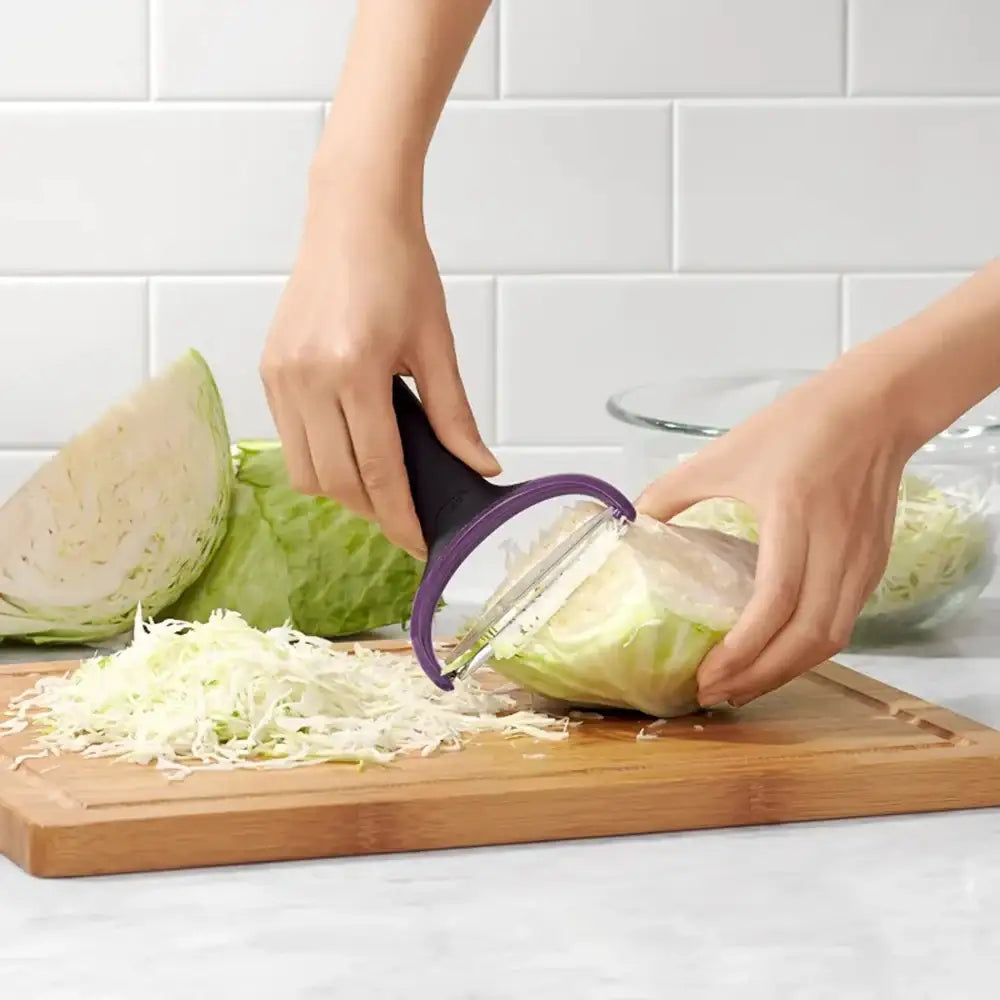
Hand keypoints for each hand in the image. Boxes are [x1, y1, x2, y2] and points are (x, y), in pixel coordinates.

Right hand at [259, 167, 499, 559]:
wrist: (353, 216)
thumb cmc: (401, 270)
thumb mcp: (437, 344)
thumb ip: (455, 415)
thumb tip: (481, 468)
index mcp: (354, 370)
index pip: (377, 471)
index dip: (399, 517)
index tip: (419, 543)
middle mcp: (307, 378)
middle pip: (335, 482)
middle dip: (373, 511)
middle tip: (406, 515)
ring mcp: (280, 375)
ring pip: (304, 471)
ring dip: (342, 490)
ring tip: (377, 482)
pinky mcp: (268, 369)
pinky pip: (288, 440)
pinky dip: (319, 457)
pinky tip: (348, 446)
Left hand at [636, 366, 912, 707]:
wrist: (874, 407)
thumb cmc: (798, 426)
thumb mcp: (724, 454)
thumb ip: (672, 490)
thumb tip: (632, 523)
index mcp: (795, 518)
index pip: (775, 604)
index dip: (742, 651)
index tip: (705, 676)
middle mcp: (837, 547)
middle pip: (807, 638)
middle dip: (760, 677)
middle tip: (716, 693)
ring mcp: (863, 560)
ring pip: (832, 638)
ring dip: (786, 671)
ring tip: (742, 685)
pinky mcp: (876, 564)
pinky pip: (845, 622)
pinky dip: (810, 648)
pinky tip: (777, 653)